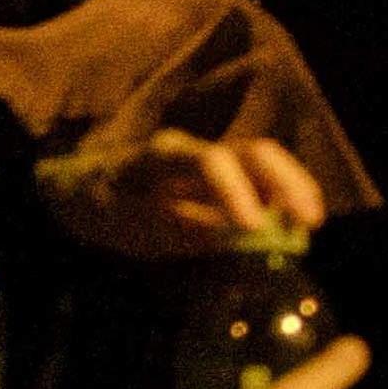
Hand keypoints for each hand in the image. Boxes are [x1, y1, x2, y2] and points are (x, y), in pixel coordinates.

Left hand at [51, 130, 325, 267]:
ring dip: (293, 189)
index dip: (237, 192)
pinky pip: (259, 183)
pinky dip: (281, 201)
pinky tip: (291, 225)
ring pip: (265, 164)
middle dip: (288, 182)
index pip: (212, 162)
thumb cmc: (96, 205)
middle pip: (255, 152)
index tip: (253, 228)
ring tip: (308, 223)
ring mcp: (212, 162)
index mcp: (166, 156)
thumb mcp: (120, 224)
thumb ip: (170, 229)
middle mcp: (197, 150)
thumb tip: (226, 237)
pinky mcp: (220, 180)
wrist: (78, 189)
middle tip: (309, 221)